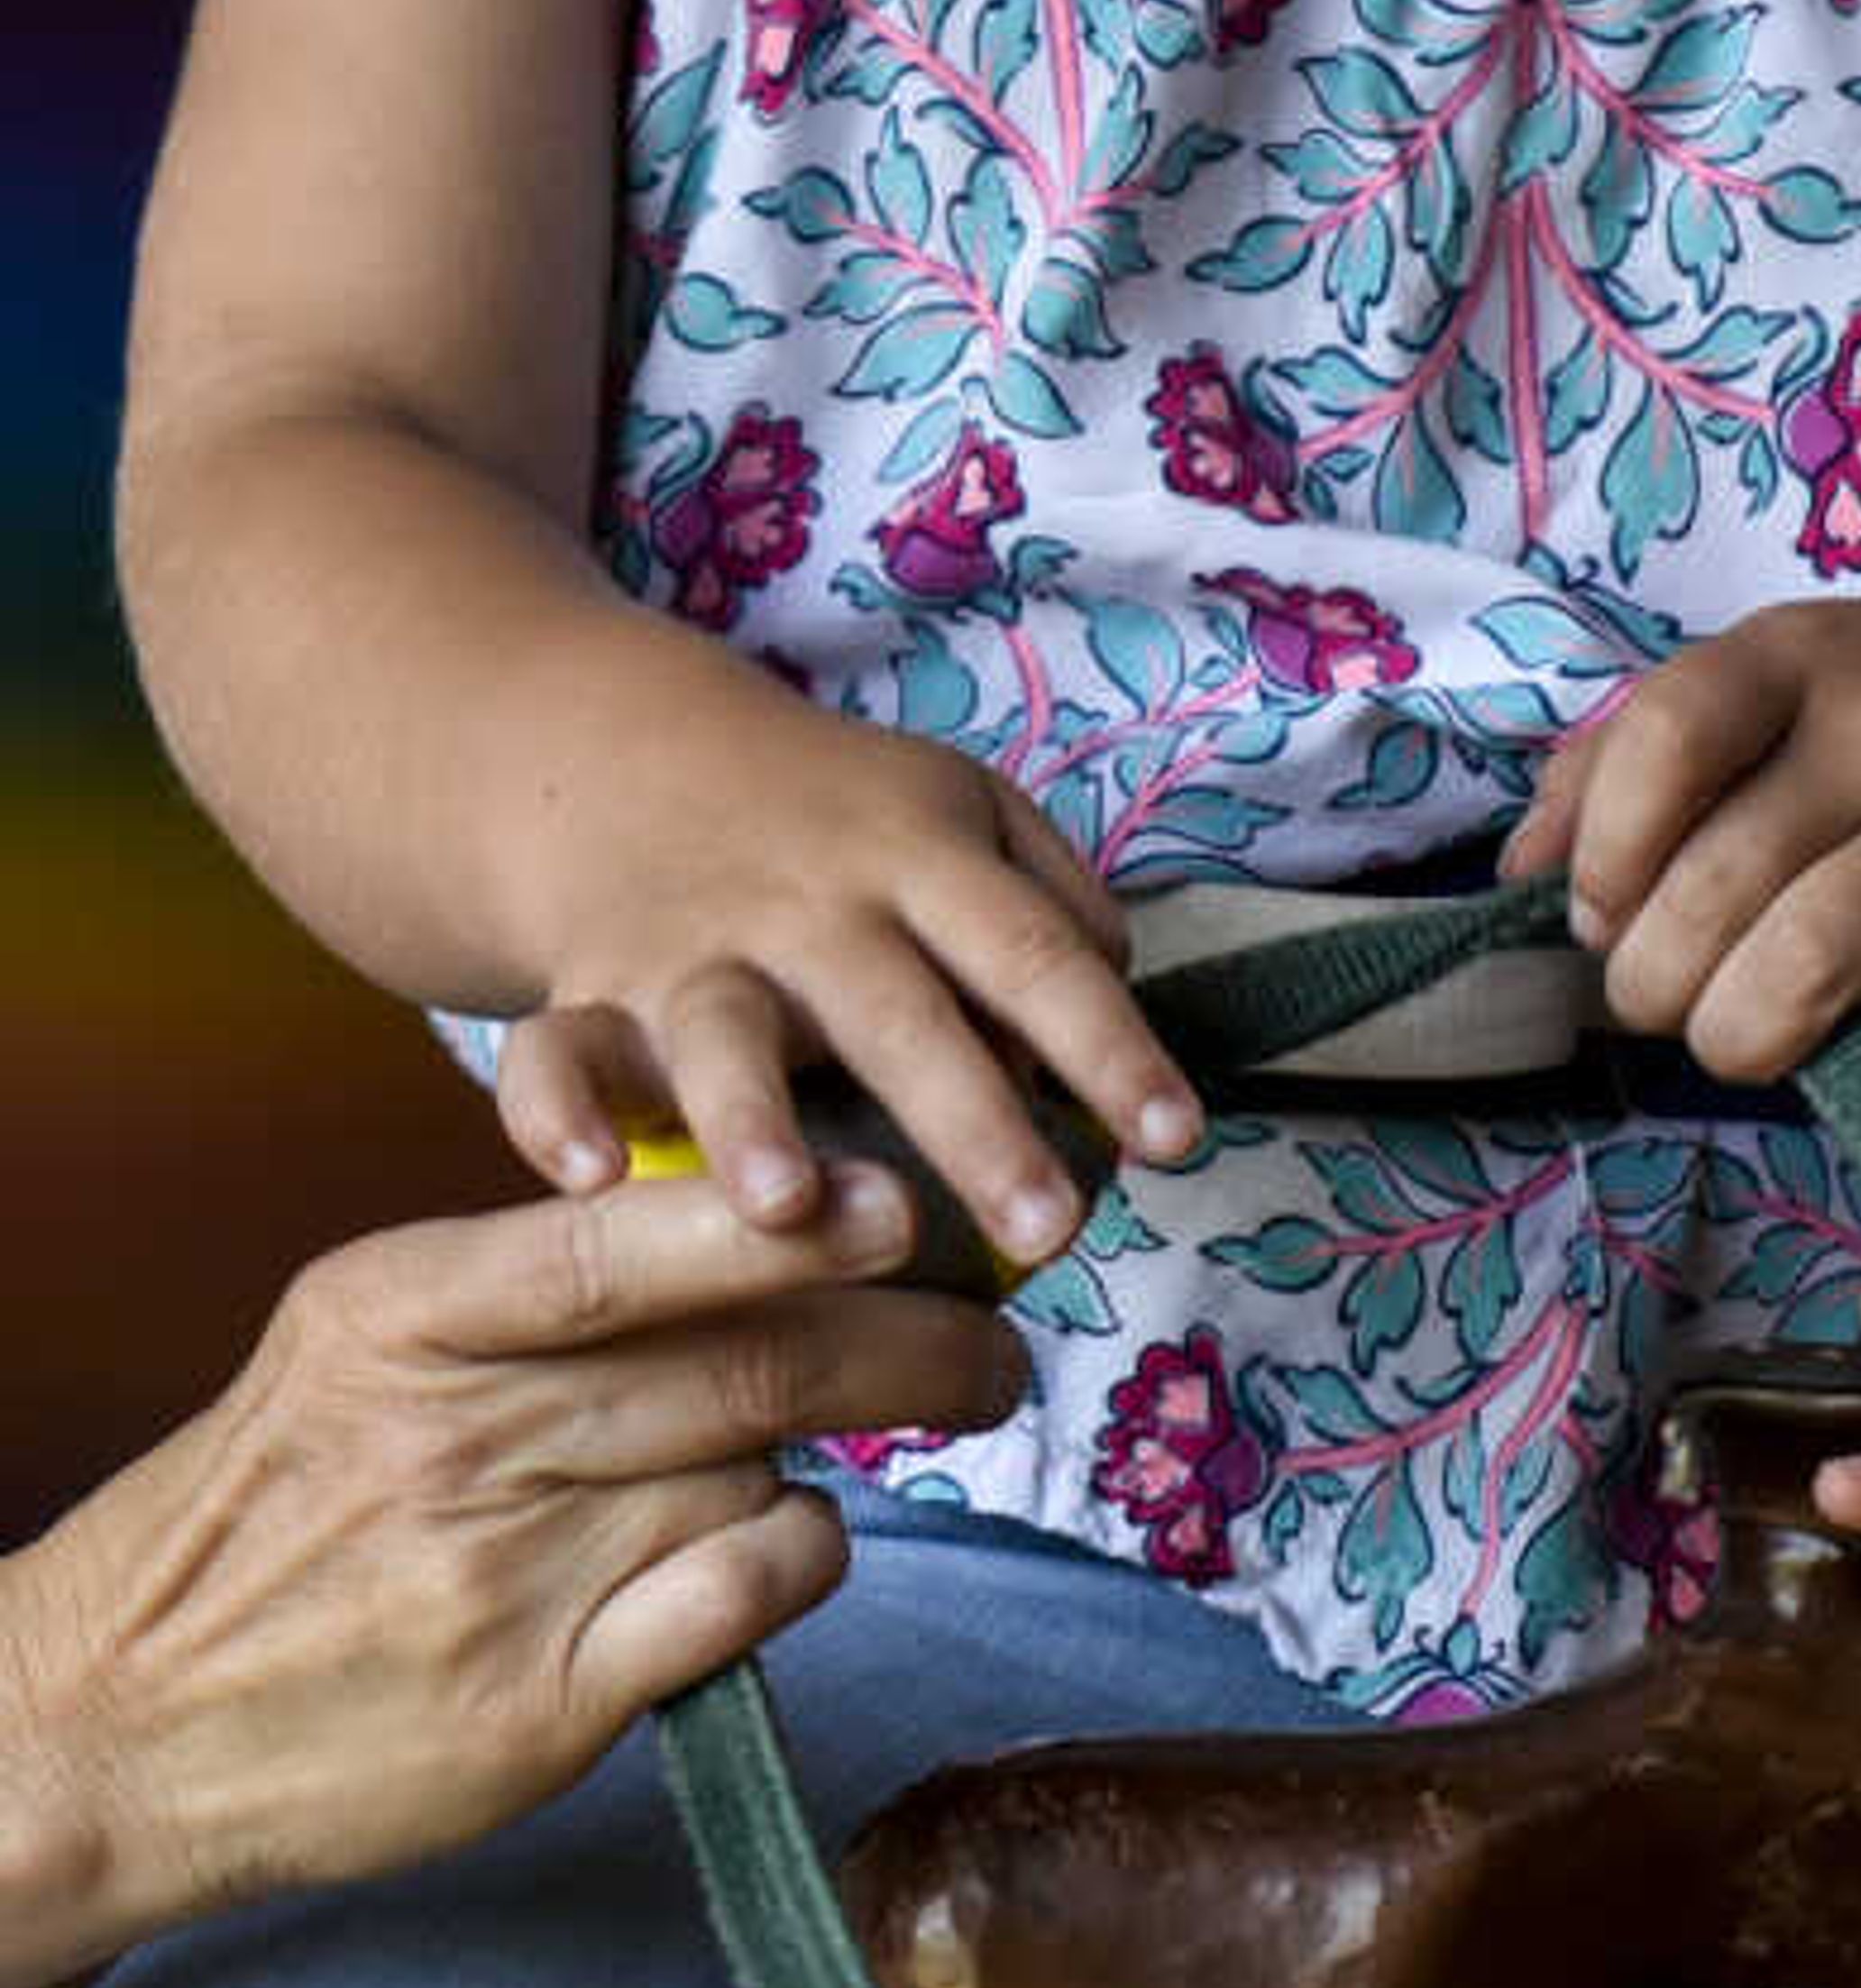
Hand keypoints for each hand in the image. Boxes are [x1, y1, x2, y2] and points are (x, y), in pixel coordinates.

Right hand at [0, 1167, 1028, 1980]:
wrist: (109, 1722)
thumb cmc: (267, 1514)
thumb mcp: (358, 1350)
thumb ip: (528, 1289)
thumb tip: (740, 1224)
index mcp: (404, 1313)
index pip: (630, 1247)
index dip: (788, 1222)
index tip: (908, 1205)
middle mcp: (461, 1434)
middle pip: (744, 1357)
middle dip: (910, 1337)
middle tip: (996, 1340)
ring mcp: (504, 1575)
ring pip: (758, 1468)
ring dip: (844, 1449)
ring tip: (879, 1434)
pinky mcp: (542, 1704)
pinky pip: (741, 1599)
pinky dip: (800, 1560)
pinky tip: (785, 1549)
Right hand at [493, 695, 1198, 1272]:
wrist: (616, 757)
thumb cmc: (837, 821)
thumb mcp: (965, 815)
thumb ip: (1056, 912)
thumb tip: (1116, 1038)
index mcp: (924, 856)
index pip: (1033, 952)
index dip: (1108, 1043)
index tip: (1176, 1138)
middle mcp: (812, 904)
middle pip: (902, 1014)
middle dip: (973, 1124)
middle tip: (1047, 1230)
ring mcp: (694, 947)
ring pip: (724, 1037)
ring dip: (754, 1122)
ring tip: (788, 1214)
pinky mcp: (590, 993)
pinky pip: (561, 1053)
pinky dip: (557, 1111)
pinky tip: (583, 1177)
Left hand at [1497, 579, 1860, 1085]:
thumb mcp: (1788, 678)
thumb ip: (1635, 760)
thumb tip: (1516, 883)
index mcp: (1807, 650)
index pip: (1664, 739)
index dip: (1605, 852)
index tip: (1601, 907)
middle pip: (1709, 900)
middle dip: (1656, 986)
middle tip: (1673, 993)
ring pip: (1797, 986)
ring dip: (1739, 1039)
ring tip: (1745, 1026)